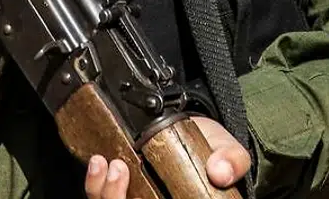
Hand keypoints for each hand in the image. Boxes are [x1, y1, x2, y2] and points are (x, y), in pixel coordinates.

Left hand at [83, 116, 249, 198]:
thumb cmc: (216, 153)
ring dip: (103, 192)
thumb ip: (233, 161)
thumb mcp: (232, 154)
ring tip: (109, 164)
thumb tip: (221, 172)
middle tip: (120, 169)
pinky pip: (100, 198)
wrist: (202, 136)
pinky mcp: (121, 192)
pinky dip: (95, 184)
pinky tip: (99, 163)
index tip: (137, 190)